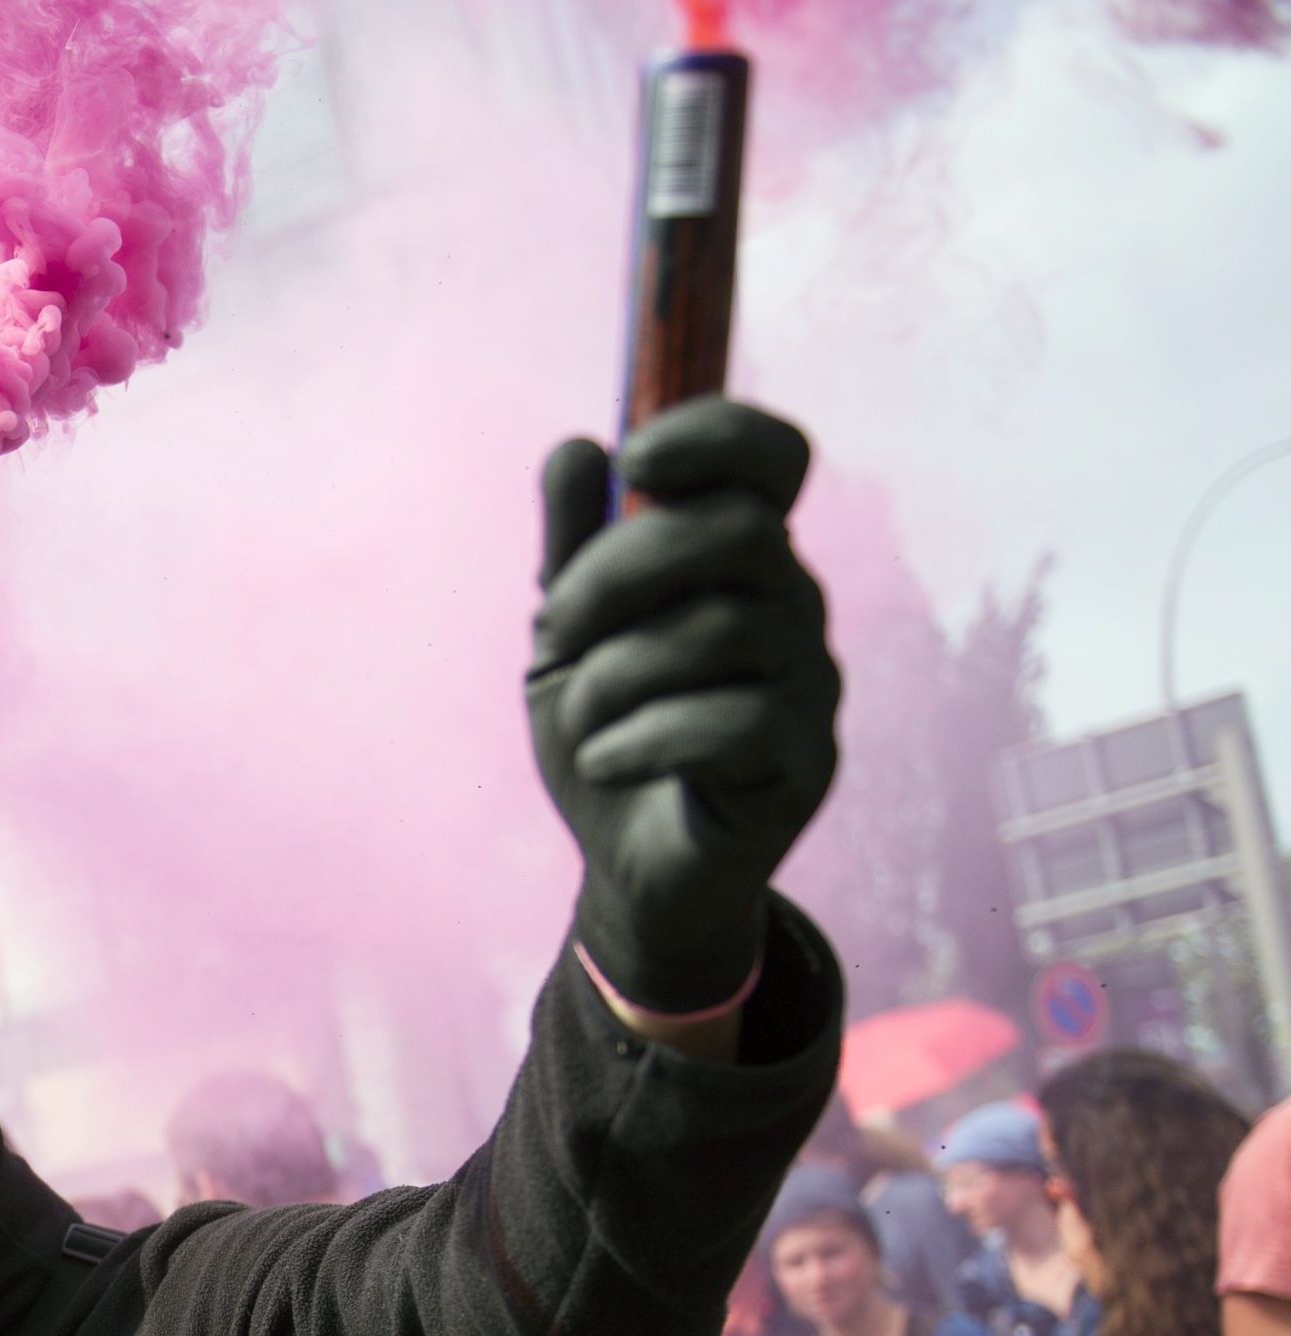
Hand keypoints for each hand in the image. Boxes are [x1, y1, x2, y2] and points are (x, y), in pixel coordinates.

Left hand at [528, 400, 840, 1015]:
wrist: (633, 868)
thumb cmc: (612, 734)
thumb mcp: (569, 641)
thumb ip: (571, 551)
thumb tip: (578, 447)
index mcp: (742, 560)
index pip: (774, 458)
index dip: (717, 434)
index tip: (636, 461)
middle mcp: (793, 605)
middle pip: (739, 531)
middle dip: (622, 570)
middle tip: (556, 626)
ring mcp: (810, 683)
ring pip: (723, 631)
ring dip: (617, 674)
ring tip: (580, 718)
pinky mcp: (806, 763)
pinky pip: (732, 723)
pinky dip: (642, 738)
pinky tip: (602, 761)